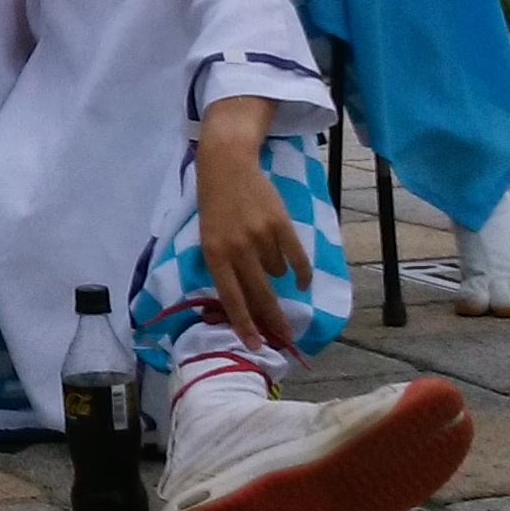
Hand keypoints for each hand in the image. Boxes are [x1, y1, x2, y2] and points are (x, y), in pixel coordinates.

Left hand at [194, 109, 304, 350]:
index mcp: (214, 254)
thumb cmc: (215, 205)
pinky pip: (296, 259)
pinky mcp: (281, 224)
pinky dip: (300, 272)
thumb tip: (243, 301)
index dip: (244, 323)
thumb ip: (224, 266)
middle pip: (259, 294)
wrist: (227, 165)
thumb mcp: (209, 238)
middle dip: (272, 320)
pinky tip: (301, 281)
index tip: (256, 345)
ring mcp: (261, 237)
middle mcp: (237, 249)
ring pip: (277, 273)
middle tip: (285, 339)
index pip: (231, 297)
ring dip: (276, 274)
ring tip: (264, 252)